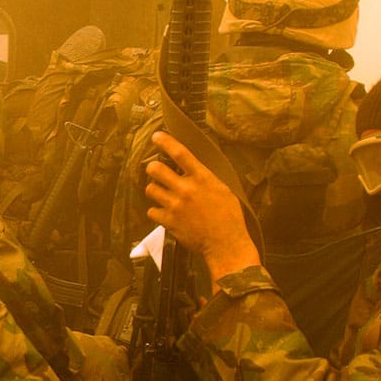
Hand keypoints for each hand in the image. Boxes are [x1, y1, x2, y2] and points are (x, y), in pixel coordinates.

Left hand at [144, 131, 260, 283]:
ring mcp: (175, 205)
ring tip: (162, 194)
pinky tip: (165, 213)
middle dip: (153, 168)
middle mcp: (186, 189)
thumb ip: (205, 178)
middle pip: (156, 169)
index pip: (180, 153)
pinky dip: (156, 211)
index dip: (165, 141)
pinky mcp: (168, 221)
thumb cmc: (229, 218)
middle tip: (156, 171)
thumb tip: (193, 169)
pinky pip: (152, 210)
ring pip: (150, 189)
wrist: (226, 244)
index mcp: (202, 178)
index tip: (157, 136)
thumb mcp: (223, 190)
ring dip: (155, 190)